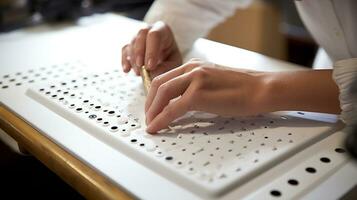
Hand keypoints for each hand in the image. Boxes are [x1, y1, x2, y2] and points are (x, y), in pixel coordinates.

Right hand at [121, 21, 182, 76]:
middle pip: (141, 34)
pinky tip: (127, 70)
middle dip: (139, 52)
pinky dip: (125, 60)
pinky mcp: (130, 45)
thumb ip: (165, 67)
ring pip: (132, 42)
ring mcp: (138, 36)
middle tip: (141, 67)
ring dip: (133, 59)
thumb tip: (151, 71)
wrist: (165, 60)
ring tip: (139, 73)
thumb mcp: (174, 64)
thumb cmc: (171, 59)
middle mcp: (149, 29)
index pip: (155, 34)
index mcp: (163, 30)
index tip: (150, 66)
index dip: (151, 50)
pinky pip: (124, 50)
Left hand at [145, 59, 270, 132]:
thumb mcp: (213, 82)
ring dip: (152, 110)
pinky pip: (172, 108)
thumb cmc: (242, 88)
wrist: (260, 89)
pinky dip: (161, 119)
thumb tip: (181, 103)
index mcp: (194, 65)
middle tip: (148, 116)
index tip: (152, 107)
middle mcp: (192, 68)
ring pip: (162, 93)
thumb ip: (196, 87)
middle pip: (159, 84)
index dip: (154, 94)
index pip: (165, 78)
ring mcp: (195, 79)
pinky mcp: (198, 94)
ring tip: (150, 123)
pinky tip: (157, 127)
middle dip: (149, 102)